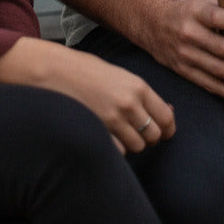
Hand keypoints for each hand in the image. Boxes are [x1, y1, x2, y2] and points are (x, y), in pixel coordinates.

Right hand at [48, 47, 175, 154]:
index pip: (166, 117)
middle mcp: (129, 104)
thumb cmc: (87, 71)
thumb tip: (168, 111)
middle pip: (154, 136)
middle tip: (138, 131)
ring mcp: (112, 120)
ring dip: (132, 143)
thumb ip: (143, 95)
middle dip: (149, 137)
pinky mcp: (98, 132)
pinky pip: (118, 152)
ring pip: (137, 146)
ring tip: (120, 132)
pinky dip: (116, 149)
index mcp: (138, 86)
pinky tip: (108, 136)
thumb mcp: (120, 76)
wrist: (55, 71)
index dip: (168, 128)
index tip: (165, 132)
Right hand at [140, 0, 223, 100]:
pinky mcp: (185, 71)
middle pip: (222, 49)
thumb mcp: (200, 1)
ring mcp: (186, 56)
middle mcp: (189, 34)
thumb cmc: (185, 11)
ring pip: (218, 70)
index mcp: (195, 12)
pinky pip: (210, 84)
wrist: (152, 24)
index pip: (218, 18)